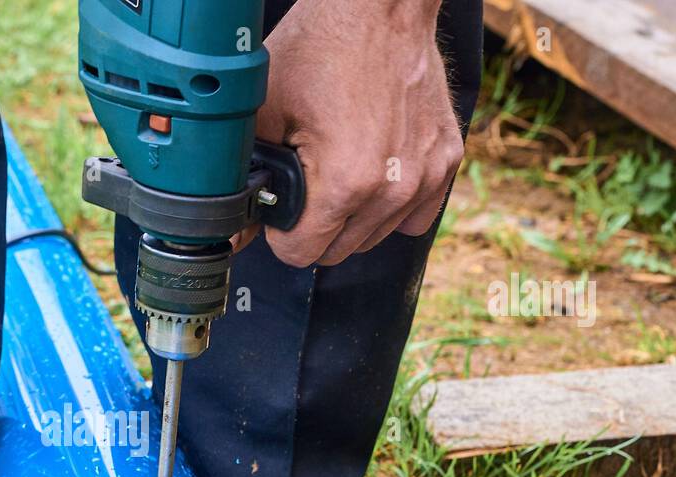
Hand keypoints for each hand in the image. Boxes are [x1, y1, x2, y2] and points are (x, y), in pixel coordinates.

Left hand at [236, 0, 464, 267]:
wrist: (381, 6)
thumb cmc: (324, 47)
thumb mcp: (264, 115)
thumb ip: (244, 182)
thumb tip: (229, 233)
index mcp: (348, 181)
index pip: (301, 253)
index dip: (281, 231)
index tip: (280, 202)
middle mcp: (394, 188)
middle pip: (337, 251)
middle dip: (313, 226)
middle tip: (306, 178)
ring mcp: (426, 176)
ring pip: (373, 238)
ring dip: (350, 217)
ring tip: (337, 165)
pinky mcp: (447, 161)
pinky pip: (413, 217)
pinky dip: (390, 206)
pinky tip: (372, 173)